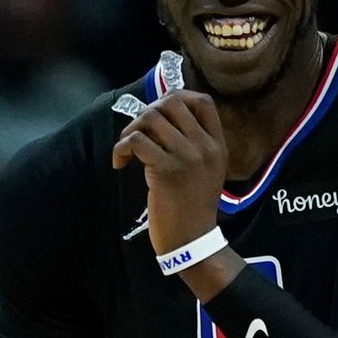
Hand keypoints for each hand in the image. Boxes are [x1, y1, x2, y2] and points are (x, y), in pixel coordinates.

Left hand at [111, 89, 228, 255]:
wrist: (191, 239)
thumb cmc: (193, 207)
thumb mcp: (207, 171)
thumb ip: (195, 145)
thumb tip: (161, 118)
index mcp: (217, 145)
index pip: (203, 102)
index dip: (177, 97)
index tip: (160, 111)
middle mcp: (205, 146)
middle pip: (172, 103)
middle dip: (147, 111)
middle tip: (138, 132)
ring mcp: (187, 157)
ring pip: (150, 118)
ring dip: (130, 130)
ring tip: (126, 150)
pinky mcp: (166, 170)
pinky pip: (136, 141)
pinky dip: (121, 148)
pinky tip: (120, 163)